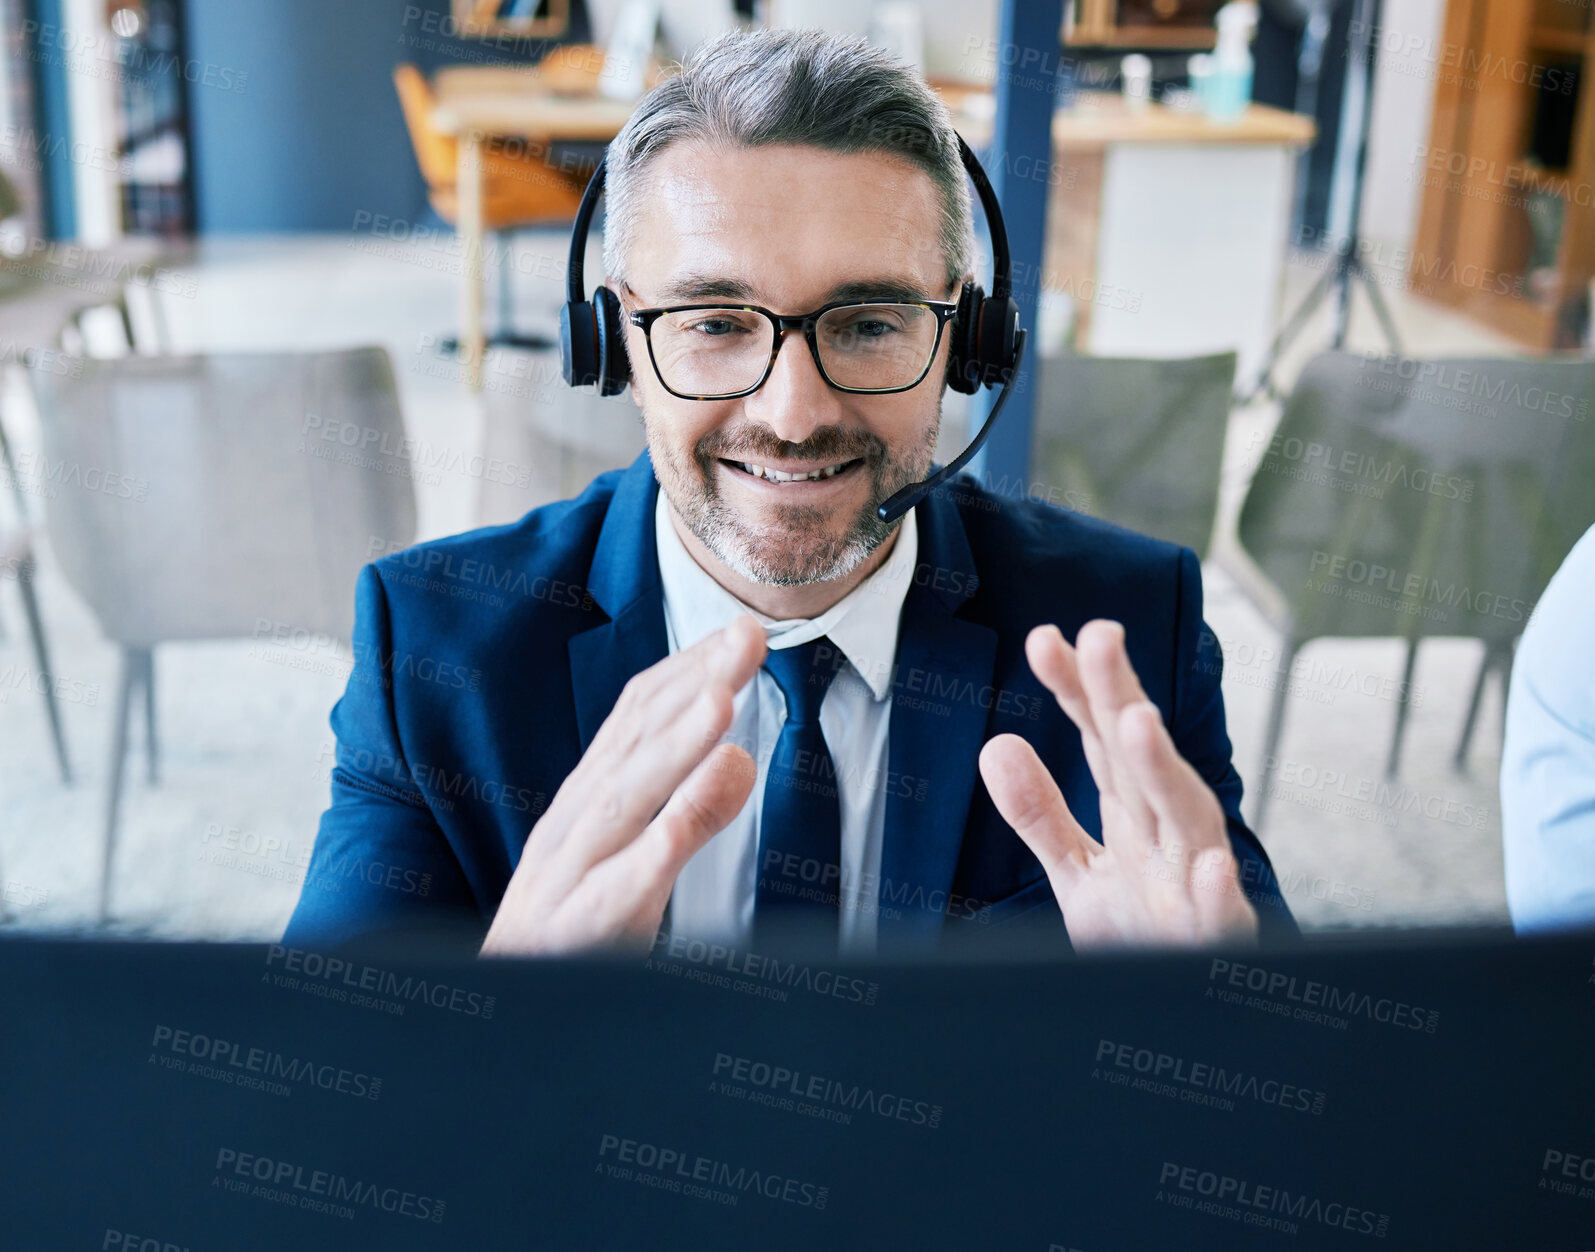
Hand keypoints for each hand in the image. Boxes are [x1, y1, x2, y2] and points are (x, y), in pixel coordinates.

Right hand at [480, 615, 765, 955]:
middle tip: (748, 636)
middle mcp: (576, 823)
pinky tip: (678, 829)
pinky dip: (647, 853)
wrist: (503, 999)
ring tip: (721, 702)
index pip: (638, 718)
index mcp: (588, 799)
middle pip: (637, 741)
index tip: (740, 632)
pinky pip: (614, 889)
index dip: (689, 670)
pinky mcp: (579, 929)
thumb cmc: (569, 925)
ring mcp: (573, 873)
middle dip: (695, 684)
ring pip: (624, 802)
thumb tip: (741, 758)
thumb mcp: (632, 857)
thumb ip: (685, 808)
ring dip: (672, 749)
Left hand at [978, 620, 1257, 948]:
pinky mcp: (1216, 944)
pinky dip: (1220, 896)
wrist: (1190, 1016)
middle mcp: (1168, 838)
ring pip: (1186, 822)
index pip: (1101, 741)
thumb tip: (995, 745)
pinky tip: (1214, 868)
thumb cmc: (1146, 938)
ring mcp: (1195, 889)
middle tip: (1098, 635)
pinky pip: (1222, 921)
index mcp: (1135, 817)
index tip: (1043, 640)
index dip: (1076, 689)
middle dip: (1121, 697)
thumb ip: (1040, 813)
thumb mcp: (1079, 874)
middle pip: (1140, 759)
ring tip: (1136, 723)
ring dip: (1164, 772)